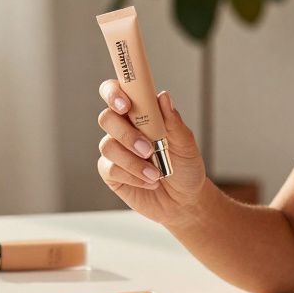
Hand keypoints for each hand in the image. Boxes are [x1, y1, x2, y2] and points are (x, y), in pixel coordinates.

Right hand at [96, 81, 206, 226]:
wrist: (184, 200)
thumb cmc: (185, 167)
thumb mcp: (186, 144)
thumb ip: (173, 121)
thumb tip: (164, 97)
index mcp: (141, 113)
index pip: (119, 92)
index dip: (114, 93)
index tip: (126, 104)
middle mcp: (124, 127)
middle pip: (107, 118)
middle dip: (127, 134)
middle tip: (148, 148)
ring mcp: (116, 149)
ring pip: (108, 145)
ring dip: (133, 161)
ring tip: (156, 174)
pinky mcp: (111, 172)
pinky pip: (111, 168)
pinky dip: (133, 175)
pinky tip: (150, 181)